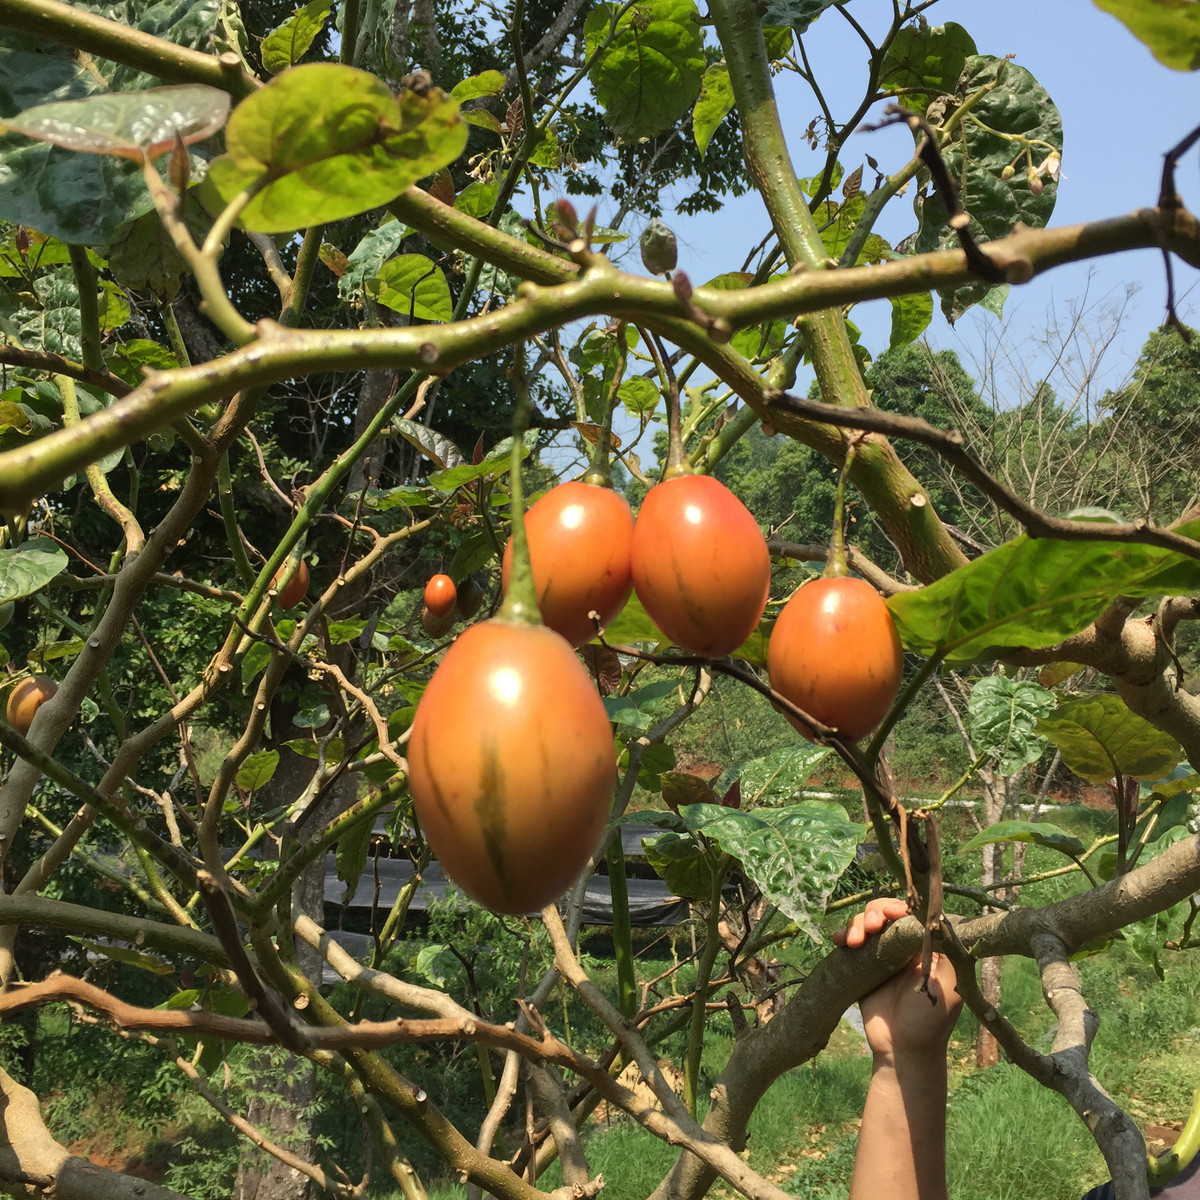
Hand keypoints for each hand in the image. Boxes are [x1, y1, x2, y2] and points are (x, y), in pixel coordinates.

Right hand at [834, 897, 961, 1062]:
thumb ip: (945, 951)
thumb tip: (938, 916)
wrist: (901, 1051)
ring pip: (865, 924)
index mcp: (924, 947)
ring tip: (854, 941)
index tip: (893, 913)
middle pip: (884, 913)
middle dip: (876, 912)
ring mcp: (879, 956)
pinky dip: (842, 935)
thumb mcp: (946, 985)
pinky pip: (849, 944)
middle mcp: (901, 947)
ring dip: (858, 923)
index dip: (899, 907)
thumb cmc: (930, 1020)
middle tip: (873, 926)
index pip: (910, 915)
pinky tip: (839, 940)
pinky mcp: (859, 967)